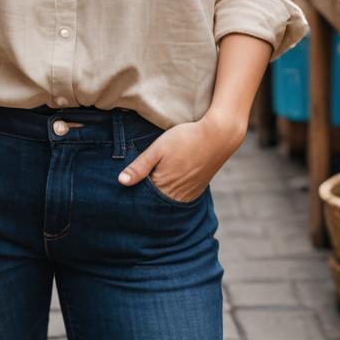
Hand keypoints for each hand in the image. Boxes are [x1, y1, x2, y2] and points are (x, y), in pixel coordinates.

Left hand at [118, 111, 245, 202]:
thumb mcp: (158, 148)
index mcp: (163, 186)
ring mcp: (189, 194)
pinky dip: (171, 196)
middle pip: (154, 203)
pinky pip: (180, 199)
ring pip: (167, 202)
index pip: (142, 198)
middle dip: (144, 199)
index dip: (133, 194)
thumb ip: (140, 166)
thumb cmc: (186, 139)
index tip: (123, 191)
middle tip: (135, 189)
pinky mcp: (198, 190)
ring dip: (158, 198)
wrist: (218, 136)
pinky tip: (167, 186)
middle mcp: (176, 196)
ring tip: (150, 187)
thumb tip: (121, 182)